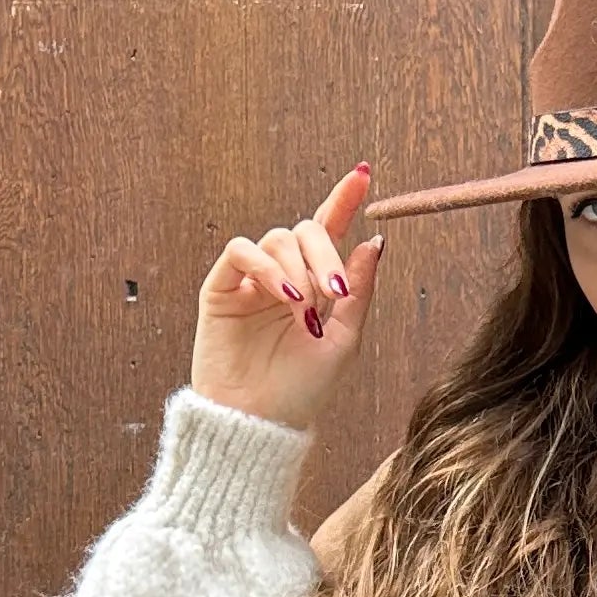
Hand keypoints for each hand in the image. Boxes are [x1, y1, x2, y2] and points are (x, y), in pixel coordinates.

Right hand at [189, 164, 384, 430]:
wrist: (260, 423)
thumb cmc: (301, 391)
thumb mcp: (344, 341)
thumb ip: (358, 291)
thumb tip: (374, 242)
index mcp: (314, 286)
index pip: (329, 233)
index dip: (344, 201)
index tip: (363, 174)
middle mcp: (283, 277)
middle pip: (306, 231)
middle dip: (326, 252)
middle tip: (335, 291)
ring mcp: (251, 281)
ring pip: (277, 238)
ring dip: (299, 268)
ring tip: (305, 307)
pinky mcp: (221, 287)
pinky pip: (241, 251)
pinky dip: (266, 267)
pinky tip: (283, 296)